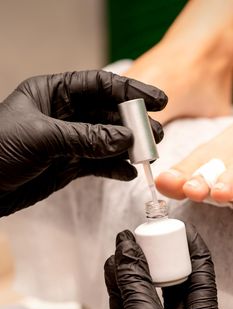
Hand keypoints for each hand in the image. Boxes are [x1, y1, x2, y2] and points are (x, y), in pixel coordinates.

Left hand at [0, 70, 166, 215]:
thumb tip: (125, 140)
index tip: (157, 101)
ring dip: (128, 148)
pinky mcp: (69, 164)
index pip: (99, 85)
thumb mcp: (41, 137)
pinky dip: (113, 169)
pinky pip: (97, 164)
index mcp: (53, 93)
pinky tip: (127, 173)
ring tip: (147, 156)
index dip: (130, 90)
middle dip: (133, 124)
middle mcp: (64, 114)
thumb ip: (85, 137)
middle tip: (155, 135)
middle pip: (107, 113)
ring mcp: (69, 141)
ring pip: (106, 140)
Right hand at [105, 226, 218, 308]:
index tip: (182, 228)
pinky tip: (112, 267)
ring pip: (144, 290)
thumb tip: (128, 248)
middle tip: (149, 236)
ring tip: (124, 246)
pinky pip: (125, 302)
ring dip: (131, 267)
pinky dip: (117, 283)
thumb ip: (137, 281)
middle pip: (172, 281)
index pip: (202, 279)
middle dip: (158, 256)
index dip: (193, 249)